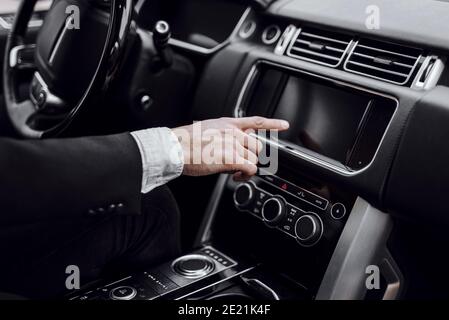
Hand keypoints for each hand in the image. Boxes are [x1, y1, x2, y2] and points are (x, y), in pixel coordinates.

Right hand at [172, 117, 288, 179]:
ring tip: (234, 171)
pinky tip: (236, 176)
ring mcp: (233, 145)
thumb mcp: (206, 131)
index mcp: (227, 124)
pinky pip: (250, 168)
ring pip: (254, 158)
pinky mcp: (231, 158)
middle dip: (252, 156)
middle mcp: (233, 132)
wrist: (175, 148)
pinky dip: (245, 175)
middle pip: (257, 145)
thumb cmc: (185, 143)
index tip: (284, 125)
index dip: (272, 124)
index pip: (256, 122)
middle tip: (240, 163)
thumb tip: (230, 147)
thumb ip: (222, 135)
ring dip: (246, 167)